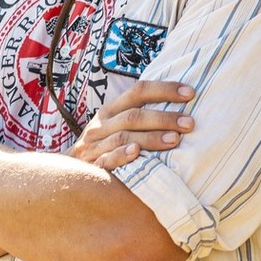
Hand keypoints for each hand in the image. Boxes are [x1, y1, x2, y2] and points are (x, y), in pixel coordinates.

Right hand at [70, 81, 195, 171]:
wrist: (70, 171)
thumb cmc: (104, 145)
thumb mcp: (115, 125)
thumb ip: (140, 115)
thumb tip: (181, 103)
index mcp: (111, 110)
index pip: (138, 91)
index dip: (164, 89)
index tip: (190, 93)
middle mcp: (102, 124)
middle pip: (134, 116)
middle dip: (163, 118)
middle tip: (189, 123)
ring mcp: (96, 145)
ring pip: (124, 137)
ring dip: (151, 138)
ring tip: (175, 140)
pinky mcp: (93, 165)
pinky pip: (107, 159)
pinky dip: (121, 155)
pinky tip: (136, 153)